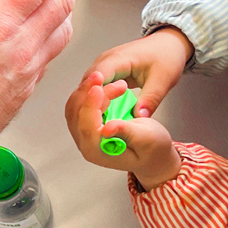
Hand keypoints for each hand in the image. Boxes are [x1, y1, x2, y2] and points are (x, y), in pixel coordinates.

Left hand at [65, 73, 181, 189]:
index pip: (86, 126)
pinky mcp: (86, 124)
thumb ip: (127, 132)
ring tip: (102, 76)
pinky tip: (99, 83)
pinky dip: (87, 92)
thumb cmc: (153, 148)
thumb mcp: (147, 139)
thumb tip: (107, 129)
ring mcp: (83, 134)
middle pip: (76, 114)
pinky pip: (79, 105)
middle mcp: (85, 144)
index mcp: (97, 151)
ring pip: (74, 107)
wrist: (153, 152)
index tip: (98, 88)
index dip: (90, 106)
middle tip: (101, 75)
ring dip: (85, 90)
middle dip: (87, 92)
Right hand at [82, 28, 194, 117]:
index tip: (94, 115)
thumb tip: (140, 118)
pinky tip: (98, 114)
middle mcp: (104, 60)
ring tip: (93, 122)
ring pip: (87, 86)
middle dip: (87, 103)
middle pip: (87, 84)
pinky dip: (94, 100)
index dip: (92, 96)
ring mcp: (102, 65)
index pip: (96, 78)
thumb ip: (150, 99)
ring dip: (89, 103)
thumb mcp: (163, 80)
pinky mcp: (105, 72)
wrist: (168, 44)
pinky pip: (94, 87)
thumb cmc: (166, 57)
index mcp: (118, 59)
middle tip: (92, 124)